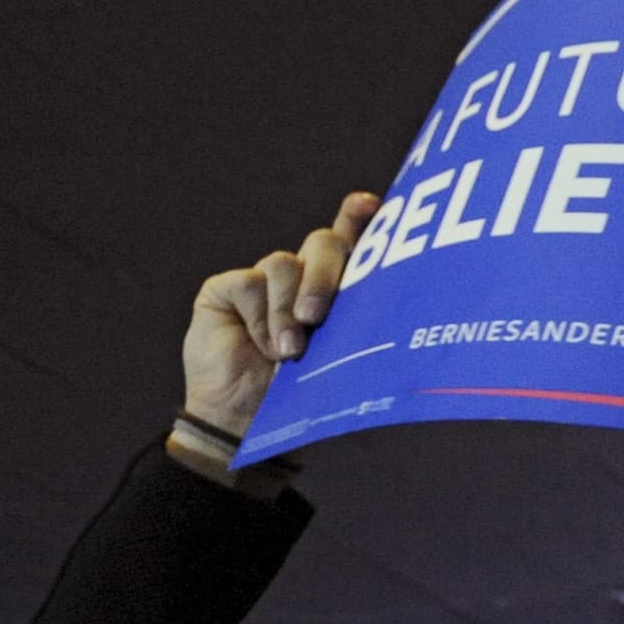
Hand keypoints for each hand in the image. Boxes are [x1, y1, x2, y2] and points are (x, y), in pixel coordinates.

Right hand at [182, 191, 380, 436]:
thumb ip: (359, 323)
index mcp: (340, 289)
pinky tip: (262, 346)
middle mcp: (304, 275)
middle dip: (325, 276)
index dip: (360, 217)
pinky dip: (260, 318)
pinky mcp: (228, 287)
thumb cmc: (303, 394)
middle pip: (324, 244)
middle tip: (317, 318)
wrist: (248, 420)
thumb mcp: (342, 359)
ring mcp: (265, 279)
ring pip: (284, 265)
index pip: (355, 242)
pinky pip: (249, 283)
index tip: (370, 202)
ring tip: (290, 352)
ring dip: (287, 311)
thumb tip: (395, 301)